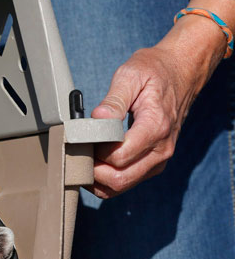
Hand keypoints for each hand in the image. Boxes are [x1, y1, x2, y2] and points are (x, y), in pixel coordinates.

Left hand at [91, 0, 234, 197]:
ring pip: (120, 186)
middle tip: (77, 151)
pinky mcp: (153, 164)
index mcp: (156, 127)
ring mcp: (158, 160)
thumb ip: (114, 100)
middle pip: (119, 179)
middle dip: (92, 170)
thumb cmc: (154, 72)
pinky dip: (105, 180)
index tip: (83, 138)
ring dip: (97, 178)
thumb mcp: (131, 75)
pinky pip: (126, 182)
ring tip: (83, 156)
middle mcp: (161, 150)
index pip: (119, 156)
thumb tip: (97, 119)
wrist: (180, 72)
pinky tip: (93, 163)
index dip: (95, 152)